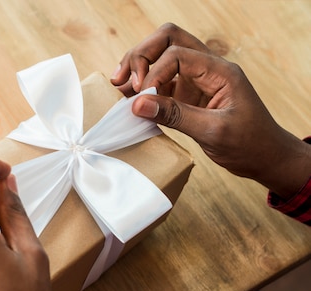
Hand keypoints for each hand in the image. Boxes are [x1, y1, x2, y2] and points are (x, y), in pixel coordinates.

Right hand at [111, 23, 310, 197]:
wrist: (265, 157)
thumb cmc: (249, 144)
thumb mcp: (213, 131)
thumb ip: (175, 115)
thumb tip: (137, 104)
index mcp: (219, 71)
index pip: (176, 53)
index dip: (153, 72)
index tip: (142, 97)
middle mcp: (207, 68)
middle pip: (168, 40)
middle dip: (141, 55)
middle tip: (121, 79)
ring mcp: (196, 80)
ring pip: (161, 56)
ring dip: (138, 67)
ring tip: (119, 86)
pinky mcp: (188, 95)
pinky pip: (161, 81)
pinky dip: (143, 87)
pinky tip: (130, 99)